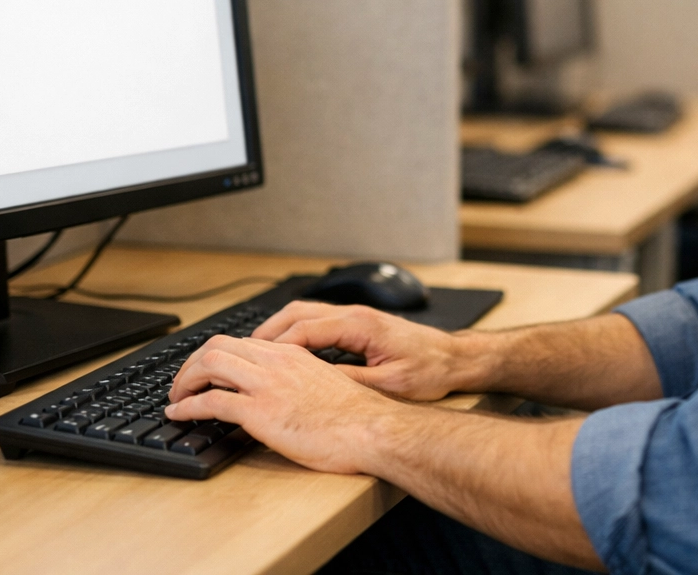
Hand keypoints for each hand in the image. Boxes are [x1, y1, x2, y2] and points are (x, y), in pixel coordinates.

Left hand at [164, 335, 393, 472]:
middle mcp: (276, 362)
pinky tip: (178, 415)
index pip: (243, 342)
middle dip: (192, 363)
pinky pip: (210, 401)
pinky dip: (186, 406)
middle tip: (183, 383)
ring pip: (209, 364)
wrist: (372, 429)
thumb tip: (283, 394)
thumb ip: (300, 380)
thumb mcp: (326, 384)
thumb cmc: (358, 416)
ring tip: (176, 397)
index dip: (217, 355)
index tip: (206, 371)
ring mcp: (266, 384)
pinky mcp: (259, 411)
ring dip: (184, 380)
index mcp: (292, 354)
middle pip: (218, 345)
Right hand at [252, 301, 480, 400]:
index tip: (253, 362)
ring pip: (303, 313)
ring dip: (277, 329)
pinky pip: (316, 320)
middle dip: (266, 332)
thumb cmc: (429, 370)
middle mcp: (354, 313)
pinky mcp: (357, 324)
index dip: (276, 347)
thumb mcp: (389, 384)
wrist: (455, 358)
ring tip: (254, 352)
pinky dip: (294, 331)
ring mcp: (354, 316)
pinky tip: (284, 351)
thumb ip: (350, 382)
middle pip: (297, 313)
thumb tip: (313, 385)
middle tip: (242, 353)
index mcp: (360, 325)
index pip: (305, 329)